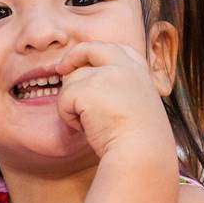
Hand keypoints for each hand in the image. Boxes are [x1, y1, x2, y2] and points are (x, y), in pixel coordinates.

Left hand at [56, 41, 169, 158]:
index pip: (118, 49)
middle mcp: (125, 67)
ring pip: (72, 80)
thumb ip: (122, 91)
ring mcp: (106, 74)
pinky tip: (85, 128)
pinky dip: (68, 116)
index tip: (85, 61)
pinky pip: (64, 98)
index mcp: (140, 73)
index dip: (98, 52)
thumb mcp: (138, 108)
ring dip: (73, 102)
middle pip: (91, 48)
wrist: (141, 153)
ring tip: (89, 123)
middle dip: (73, 56)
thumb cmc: (141, 143)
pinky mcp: (88, 88)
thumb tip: (91, 87)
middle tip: (61, 69)